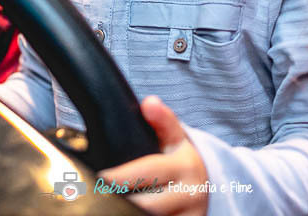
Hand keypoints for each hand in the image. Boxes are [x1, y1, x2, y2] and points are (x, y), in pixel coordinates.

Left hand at [98, 96, 209, 215]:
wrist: (209, 188)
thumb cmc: (182, 161)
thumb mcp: (176, 138)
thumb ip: (163, 119)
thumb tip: (149, 103)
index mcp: (185, 166)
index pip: (149, 171)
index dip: (122, 176)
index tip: (101, 177)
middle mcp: (191, 193)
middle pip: (148, 205)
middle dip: (121, 202)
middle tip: (98, 196)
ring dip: (129, 212)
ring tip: (106, 206)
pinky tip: (123, 212)